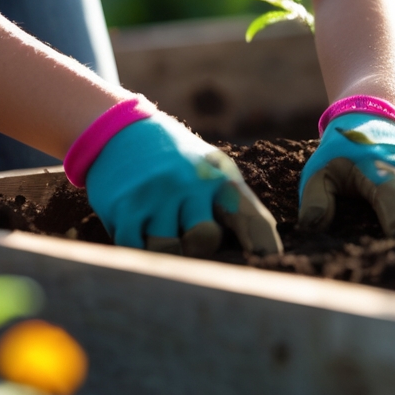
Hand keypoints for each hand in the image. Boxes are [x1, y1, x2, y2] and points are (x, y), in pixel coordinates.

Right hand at [86, 115, 282, 256]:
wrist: (121, 128)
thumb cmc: (176, 161)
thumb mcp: (210, 169)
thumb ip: (234, 207)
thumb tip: (262, 256)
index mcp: (219, 176)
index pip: (253, 219)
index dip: (265, 248)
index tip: (273, 266)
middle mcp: (189, 182)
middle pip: (204, 242)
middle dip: (195, 246)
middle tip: (183, 231)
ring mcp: (154, 194)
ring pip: (166, 251)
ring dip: (161, 247)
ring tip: (156, 225)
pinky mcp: (123, 206)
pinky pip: (133, 248)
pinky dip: (134, 244)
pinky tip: (134, 223)